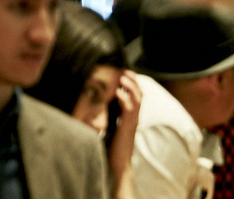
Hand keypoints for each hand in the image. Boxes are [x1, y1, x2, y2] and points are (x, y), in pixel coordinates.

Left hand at [111, 71, 142, 198]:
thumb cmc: (110, 145)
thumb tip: (93, 99)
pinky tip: (118, 92)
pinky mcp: (128, 128)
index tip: (123, 70)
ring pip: (138, 100)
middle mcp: (133, 117)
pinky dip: (125, 100)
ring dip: (131, 86)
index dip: (131, 82)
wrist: (117, 164)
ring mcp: (132, 122)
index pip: (134, 94)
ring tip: (123, 76)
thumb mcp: (108, 124)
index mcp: (128, 115)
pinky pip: (130, 111)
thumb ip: (105, 113)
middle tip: (125, 69)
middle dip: (133, 80)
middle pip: (139, 93)